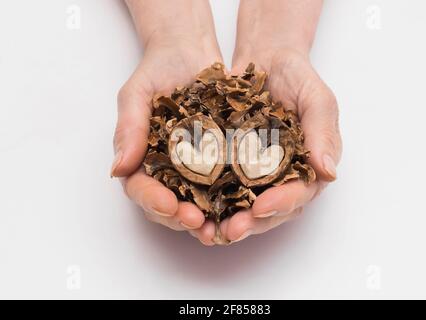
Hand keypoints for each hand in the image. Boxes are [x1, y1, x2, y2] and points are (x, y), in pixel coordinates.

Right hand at [111, 0, 222, 244]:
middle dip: (183, 218)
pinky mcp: (223, 160)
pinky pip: (229, 183)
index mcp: (143, 160)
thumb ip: (128, 129)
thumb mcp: (136, 95)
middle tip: (200, 223)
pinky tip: (248, 203)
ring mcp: (197, 168)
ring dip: (212, 218)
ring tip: (225, 227)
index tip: (168, 205)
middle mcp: (169, 170)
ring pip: (201, 202)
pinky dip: (236, 197)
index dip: (153, 201)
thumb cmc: (157, 71)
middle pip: (171, 206)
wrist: (189, 53)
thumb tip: (118, 170)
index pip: (142, 189)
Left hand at [219, 0, 341, 243]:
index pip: (300, 193)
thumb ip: (323, 132)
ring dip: (227, 219)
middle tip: (230, 231)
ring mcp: (254, 172)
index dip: (282, 204)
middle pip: (270, 209)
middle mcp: (282, 176)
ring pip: (243, 205)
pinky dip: (208, 198)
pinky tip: (191, 206)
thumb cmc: (297, 77)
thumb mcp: (317, 99)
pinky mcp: (229, 164)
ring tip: (208, 230)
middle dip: (252, 222)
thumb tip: (329, 173)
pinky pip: (220, 185)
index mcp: (308, 166)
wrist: (265, 58)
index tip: (262, 207)